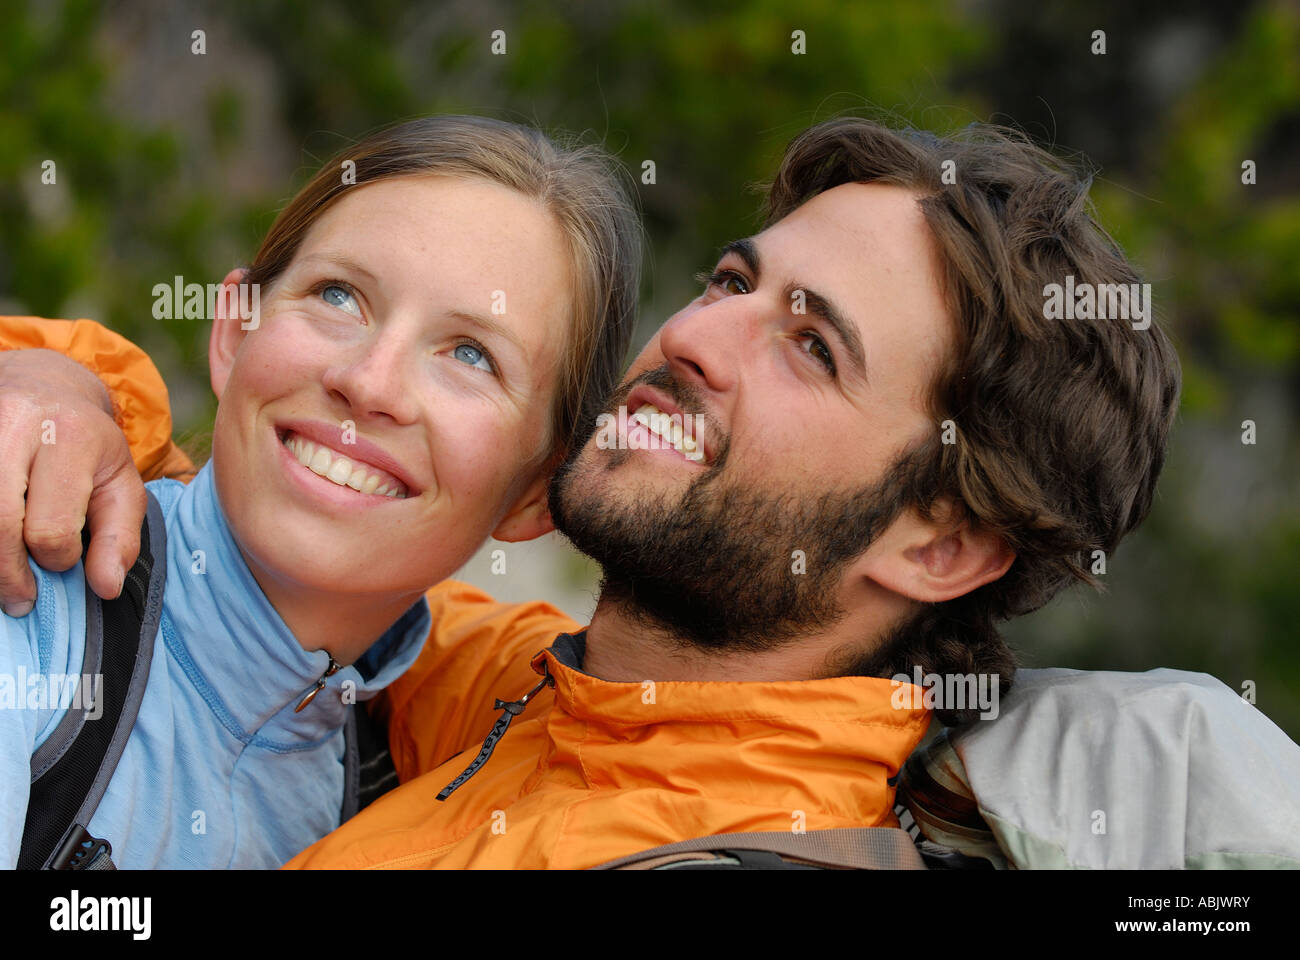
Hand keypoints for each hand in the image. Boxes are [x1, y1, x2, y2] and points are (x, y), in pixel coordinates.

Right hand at [0, 348, 145, 614]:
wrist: (43, 389)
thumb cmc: (87, 447)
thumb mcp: (120, 486)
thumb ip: (120, 539)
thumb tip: (107, 589)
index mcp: (70, 436)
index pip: (50, 527)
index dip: (56, 558)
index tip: (62, 564)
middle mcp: (15, 424)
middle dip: (7, 572)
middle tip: (19, 599)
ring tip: (5, 578)